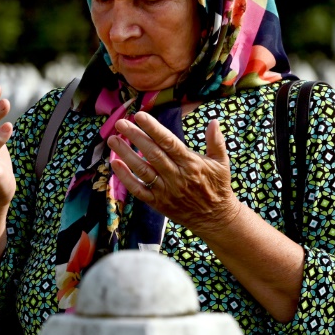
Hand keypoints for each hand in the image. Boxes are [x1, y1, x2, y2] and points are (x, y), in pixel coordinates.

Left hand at [106, 112, 241, 235]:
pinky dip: (126, 178)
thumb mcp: (222, 163)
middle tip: (120, 123)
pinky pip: (138, 190)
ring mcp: (165, 190)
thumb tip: (213, 121)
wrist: (214, 218)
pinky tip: (115, 164)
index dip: (153, 128)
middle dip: (135, 137)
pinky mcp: (157, 202)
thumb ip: (216, 142)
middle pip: (152, 154)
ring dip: (126, 154)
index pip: (169, 142)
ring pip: (142, 170)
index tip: (139, 115)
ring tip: (113, 140)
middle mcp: (176, 176)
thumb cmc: (217, 187)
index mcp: (191, 164)